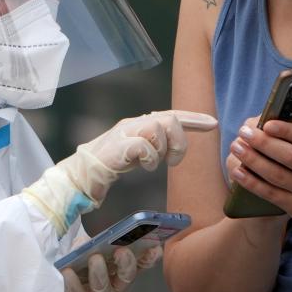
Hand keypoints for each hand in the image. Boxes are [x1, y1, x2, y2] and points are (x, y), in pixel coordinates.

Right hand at [23, 110, 215, 234]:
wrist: (78, 177)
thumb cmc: (106, 167)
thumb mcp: (136, 154)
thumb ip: (153, 146)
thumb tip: (173, 147)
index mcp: (139, 124)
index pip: (172, 114)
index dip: (194, 118)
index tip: (214, 124)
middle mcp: (133, 123)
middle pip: (169, 117)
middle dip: (180, 140)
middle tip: (174, 160)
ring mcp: (124, 132)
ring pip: (158, 128)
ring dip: (161, 151)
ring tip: (152, 165)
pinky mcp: (117, 146)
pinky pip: (144, 145)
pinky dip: (149, 158)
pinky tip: (143, 166)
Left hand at [34, 245, 162, 291]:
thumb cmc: (83, 274)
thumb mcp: (89, 254)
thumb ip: (91, 245)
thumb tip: (87, 240)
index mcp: (122, 271)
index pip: (141, 263)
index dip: (149, 257)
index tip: (154, 247)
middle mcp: (116, 287)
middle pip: (126, 276)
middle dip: (126, 263)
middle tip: (121, 251)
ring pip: (103, 287)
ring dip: (99, 271)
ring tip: (94, 258)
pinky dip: (73, 283)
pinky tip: (68, 272)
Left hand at [227, 93, 291, 229]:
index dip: (286, 130)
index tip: (267, 123)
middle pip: (289, 157)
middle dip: (264, 144)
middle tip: (244, 132)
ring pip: (276, 175)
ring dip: (253, 160)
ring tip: (236, 146)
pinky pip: (270, 194)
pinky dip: (252, 183)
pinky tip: (237, 170)